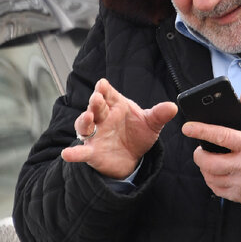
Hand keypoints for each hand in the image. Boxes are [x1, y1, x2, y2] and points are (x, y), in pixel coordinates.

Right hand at [61, 78, 178, 179]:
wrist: (132, 157)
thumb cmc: (137, 134)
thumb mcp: (151, 124)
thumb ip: (159, 115)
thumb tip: (173, 106)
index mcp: (116, 105)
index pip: (108, 94)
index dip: (104, 88)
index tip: (103, 84)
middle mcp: (103, 117)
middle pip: (96, 107)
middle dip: (95, 101)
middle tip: (97, 97)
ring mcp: (96, 134)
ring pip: (85, 125)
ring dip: (84, 120)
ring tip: (87, 118)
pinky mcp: (92, 152)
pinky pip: (82, 151)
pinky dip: (74, 153)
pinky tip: (67, 154)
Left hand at [185, 92, 240, 205]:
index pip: (221, 136)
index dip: (201, 131)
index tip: (187, 127)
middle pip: (210, 162)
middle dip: (199, 155)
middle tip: (199, 148)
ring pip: (211, 178)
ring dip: (205, 168)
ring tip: (208, 160)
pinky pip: (218, 191)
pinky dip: (212, 181)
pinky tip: (216, 173)